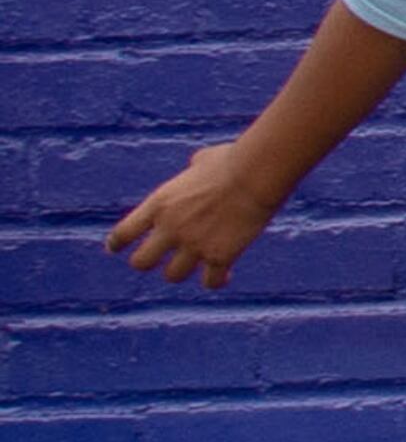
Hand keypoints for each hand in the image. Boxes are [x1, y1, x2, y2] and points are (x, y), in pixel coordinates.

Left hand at [108, 143, 280, 292]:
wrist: (255, 175)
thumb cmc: (233, 160)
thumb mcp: (203, 160)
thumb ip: (193, 169)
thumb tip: (198, 165)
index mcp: (160, 204)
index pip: (124, 232)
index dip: (117, 243)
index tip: (114, 249)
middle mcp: (171, 228)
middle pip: (141, 262)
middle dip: (148, 263)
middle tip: (162, 260)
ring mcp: (194, 245)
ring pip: (173, 276)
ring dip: (183, 271)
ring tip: (199, 265)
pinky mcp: (219, 256)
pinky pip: (211, 282)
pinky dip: (216, 281)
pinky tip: (225, 276)